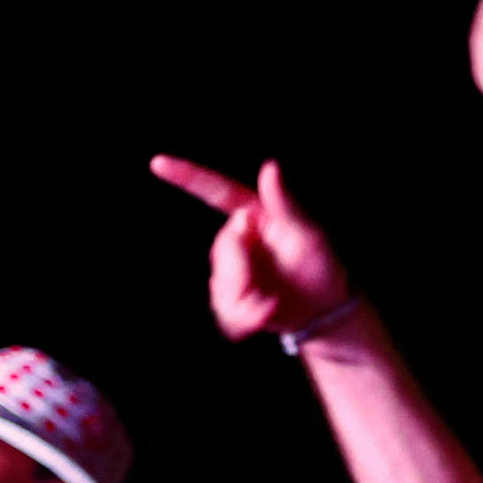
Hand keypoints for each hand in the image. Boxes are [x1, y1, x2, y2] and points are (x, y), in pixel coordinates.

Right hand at [150, 155, 350, 340]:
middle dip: (243, 272)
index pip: (216, 191)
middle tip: (271, 285)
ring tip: (273, 304)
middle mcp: (238, 237)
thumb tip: (271, 167)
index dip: (186, 177)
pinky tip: (263, 319)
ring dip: (247, 299)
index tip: (158, 163)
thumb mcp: (310, 236)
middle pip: (221, 249)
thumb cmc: (324, 268)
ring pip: (220, 282)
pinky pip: (223, 308)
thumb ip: (285, 204)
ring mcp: (231, 266)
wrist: (324, 313)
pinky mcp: (229, 294)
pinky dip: (243, 318)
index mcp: (255, 215)